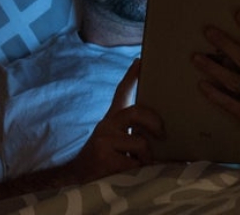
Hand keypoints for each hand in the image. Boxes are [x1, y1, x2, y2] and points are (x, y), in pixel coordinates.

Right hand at [68, 58, 164, 182]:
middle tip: (163, 133)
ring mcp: (104, 140)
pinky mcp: (104, 157)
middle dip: (154, 121)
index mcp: (111, 119)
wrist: (76, 179)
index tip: (141, 60)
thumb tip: (163, 131)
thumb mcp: (117, 141)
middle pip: (135, 112)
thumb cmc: (105, 160)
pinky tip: (132, 173)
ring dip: (147, 156)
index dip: (132, 76)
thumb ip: (132, 132)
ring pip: (139, 141)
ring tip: (144, 164)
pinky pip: (134, 162)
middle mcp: (106, 124)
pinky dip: (139, 170)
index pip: (121, 93)